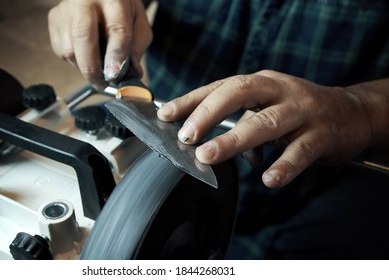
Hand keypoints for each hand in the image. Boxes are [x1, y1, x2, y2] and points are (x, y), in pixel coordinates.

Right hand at [48, 0, 151, 88]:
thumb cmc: (119, 9)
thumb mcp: (138, 22)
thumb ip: (137, 47)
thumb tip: (132, 73)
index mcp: (113, 0)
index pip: (116, 30)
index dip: (115, 56)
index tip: (114, 75)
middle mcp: (85, 2)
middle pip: (83, 38)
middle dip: (92, 69)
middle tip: (102, 83)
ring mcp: (66, 10)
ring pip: (69, 50)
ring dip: (84, 67)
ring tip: (97, 65)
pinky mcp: (54, 19)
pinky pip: (61, 51)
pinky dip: (74, 60)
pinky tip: (84, 53)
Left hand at [157, 70, 373, 187]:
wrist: (351, 113)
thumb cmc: (297, 111)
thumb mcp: (267, 108)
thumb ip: (239, 124)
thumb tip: (208, 148)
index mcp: (262, 82)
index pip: (221, 86)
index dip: (192, 99)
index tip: (166, 114)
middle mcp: (280, 90)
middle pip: (241, 93)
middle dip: (209, 113)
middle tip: (186, 136)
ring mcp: (302, 110)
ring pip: (266, 122)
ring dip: (234, 140)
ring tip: (208, 156)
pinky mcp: (321, 134)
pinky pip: (301, 151)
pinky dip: (284, 165)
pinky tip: (268, 179)